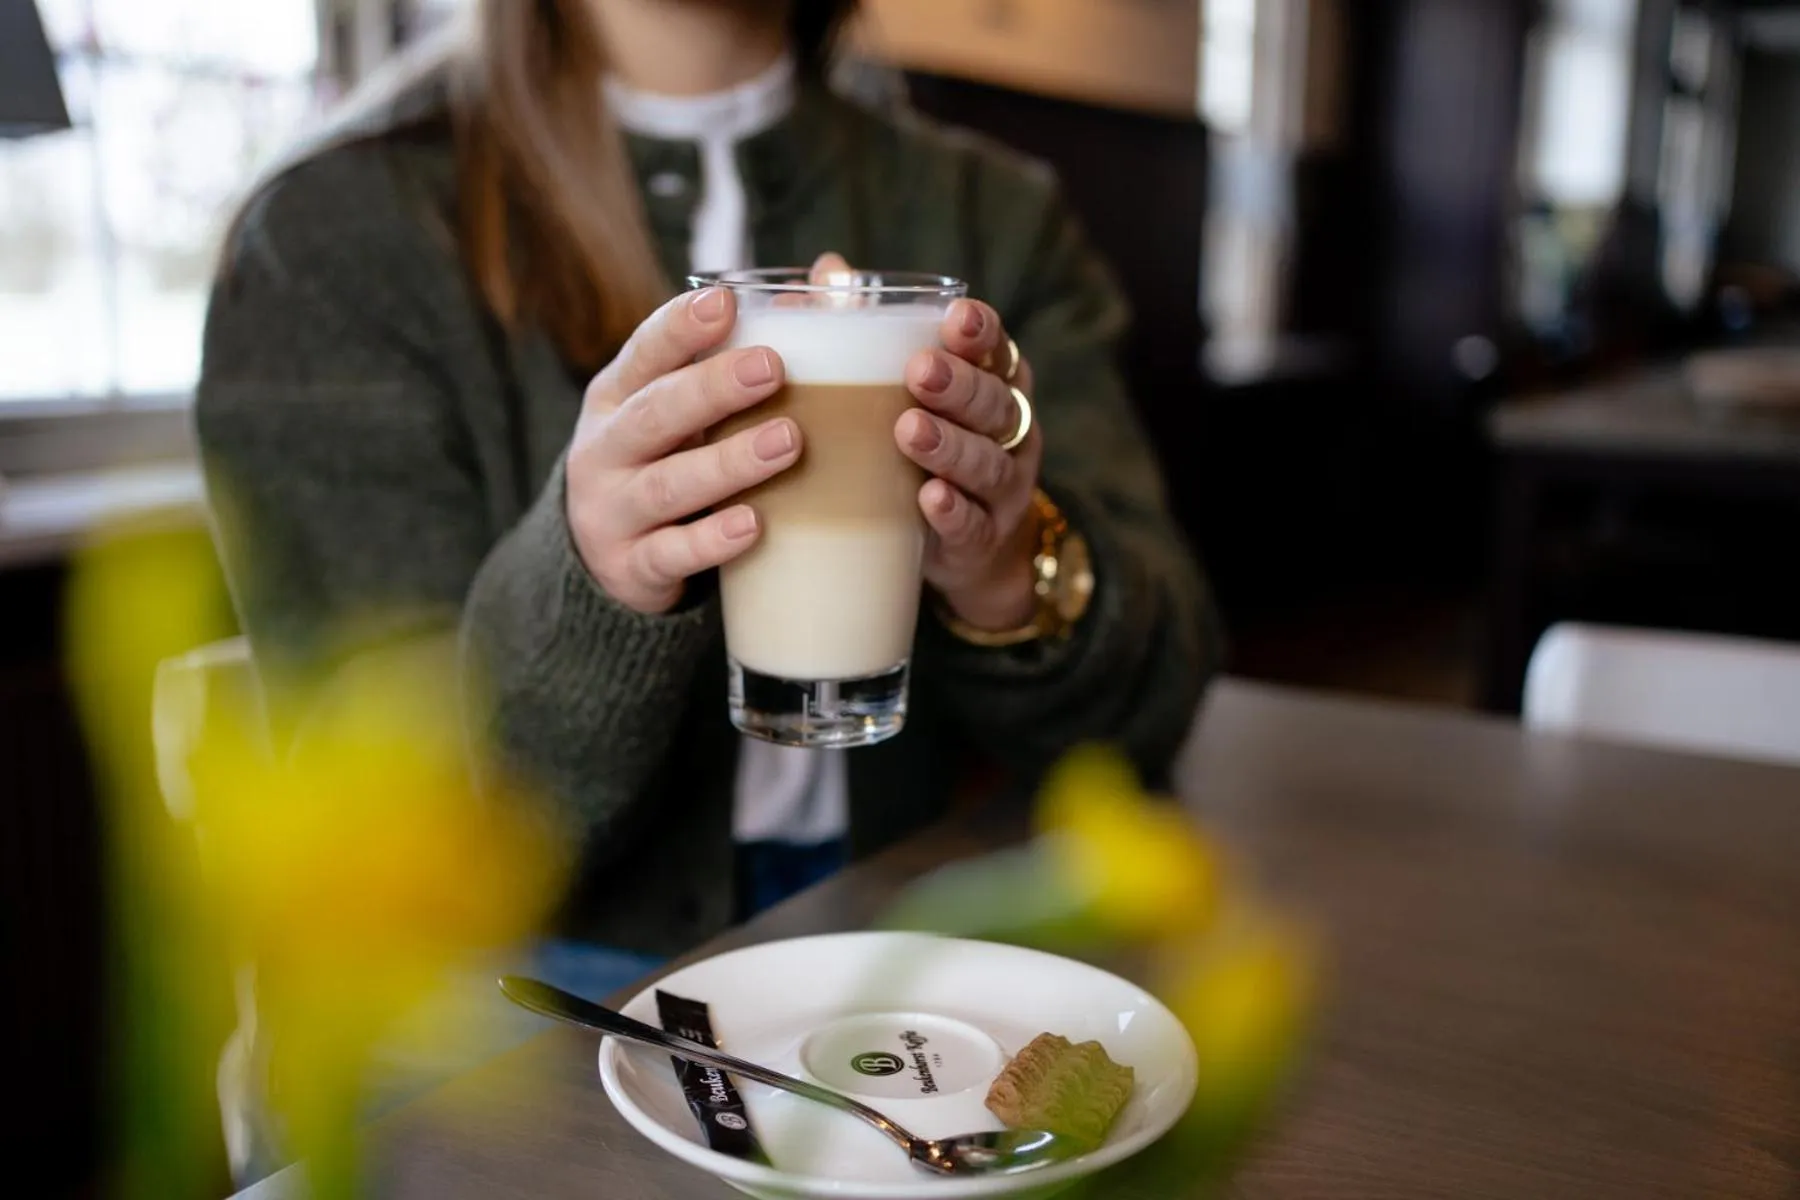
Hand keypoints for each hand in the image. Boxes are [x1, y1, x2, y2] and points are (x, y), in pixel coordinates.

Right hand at [565, 287, 801, 614]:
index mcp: (619, 395)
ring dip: (728, 462)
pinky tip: (754, 525)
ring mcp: (612, 510)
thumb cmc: (669, 457)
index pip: (644, 352)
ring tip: (789, 441)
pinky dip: (712, 541)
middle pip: (656, 412)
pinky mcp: (631, 567)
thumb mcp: (688, 406)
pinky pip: (672, 553)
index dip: (680, 327)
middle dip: (713, 388)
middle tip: (774, 367)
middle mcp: (606, 448)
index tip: (725, 302)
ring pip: (667, 484)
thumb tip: (833, 272)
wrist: (610, 556)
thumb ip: (750, 345)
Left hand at [898, 294, 1042, 632]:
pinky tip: (930, 498)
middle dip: (958, 386)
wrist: (963, 547)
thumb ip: (868, 331)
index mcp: (992, 384)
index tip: (955, 316)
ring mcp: (1003, 489)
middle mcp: (1008, 432)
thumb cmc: (920, 448)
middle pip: (994, 403)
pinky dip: (954, 512)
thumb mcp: (900, 391)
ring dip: (950, 446)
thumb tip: (828, 269)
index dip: (981, 333)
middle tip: (918, 370)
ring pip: (988, 463)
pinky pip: (975, 525)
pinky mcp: (984, 540)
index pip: (997, 349)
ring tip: (909, 431)